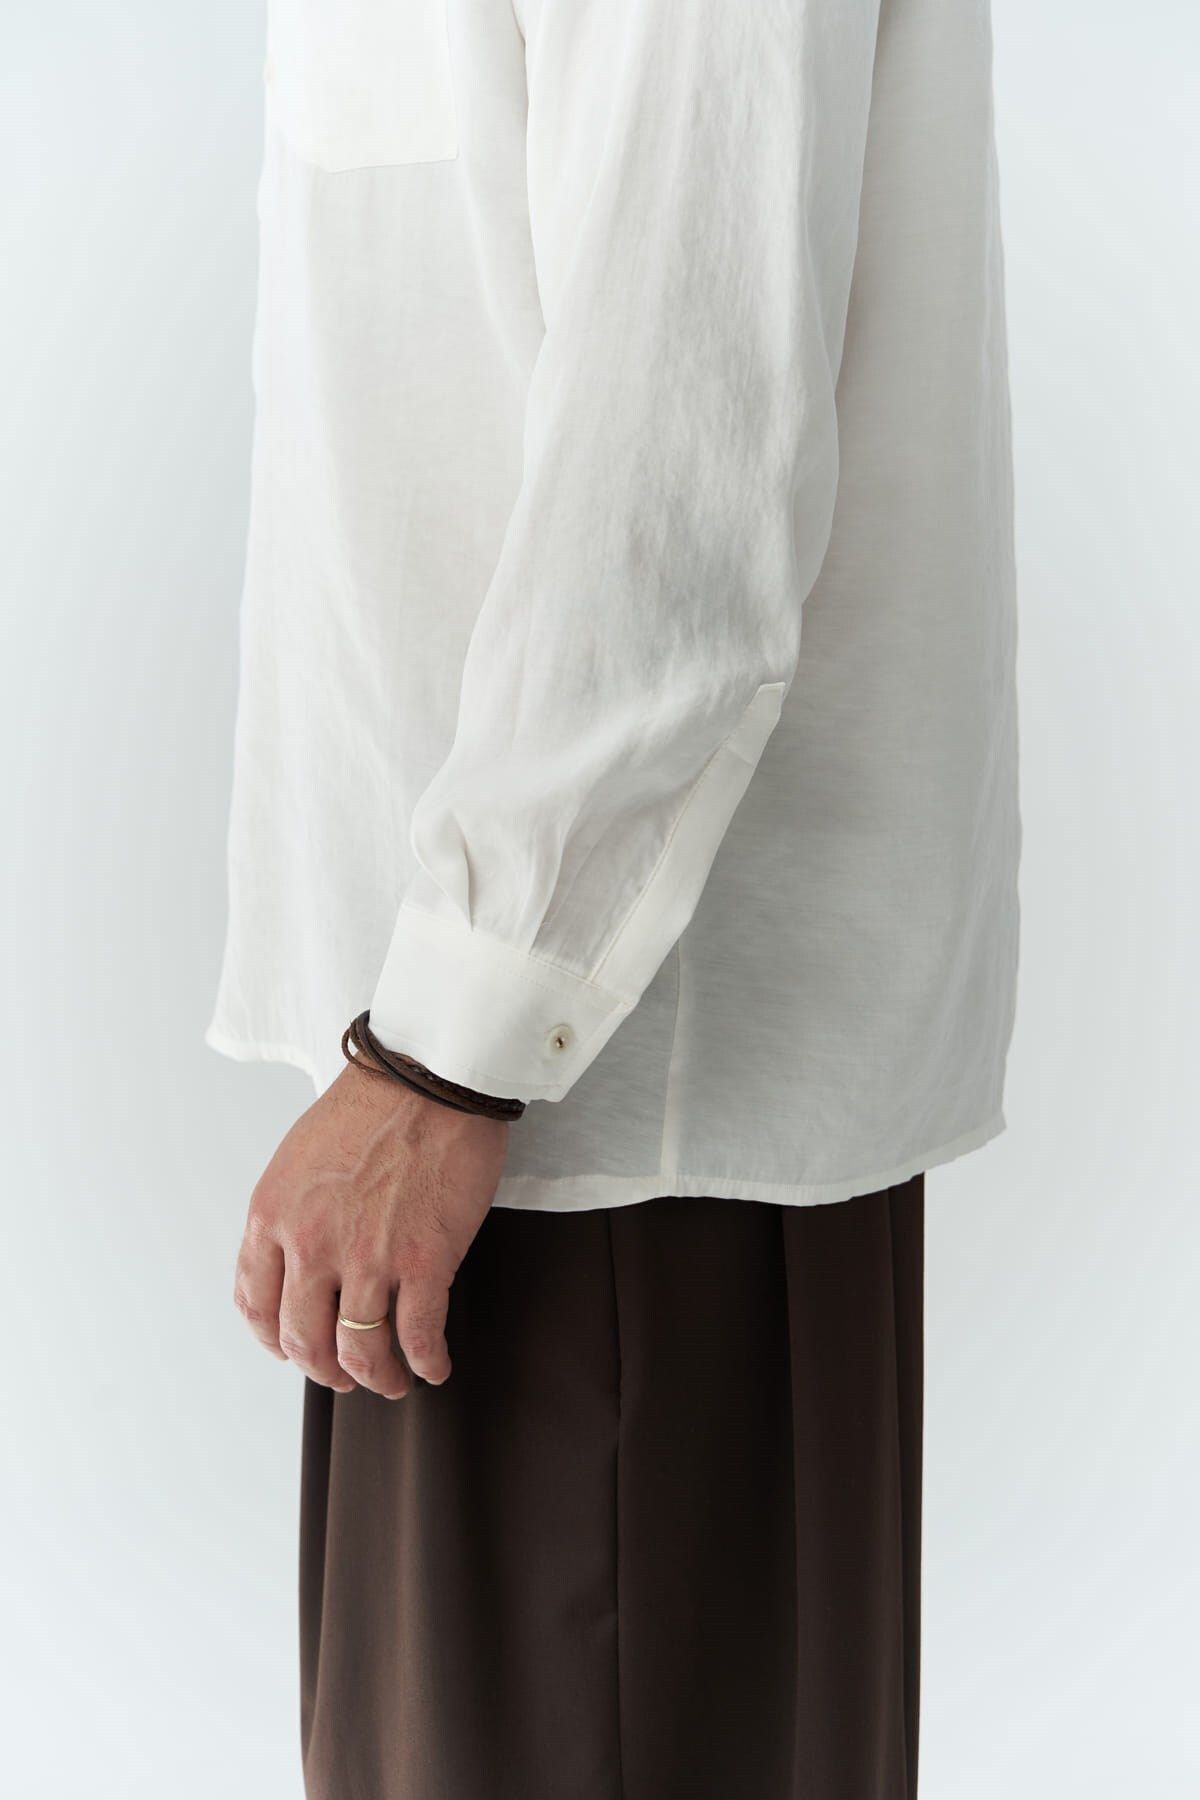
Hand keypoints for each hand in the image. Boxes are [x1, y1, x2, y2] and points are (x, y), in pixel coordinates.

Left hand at [233, 1064, 509, 1396]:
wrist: (430, 1078)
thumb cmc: (372, 1104)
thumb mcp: (299, 1157)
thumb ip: (291, 1212)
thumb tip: (302, 1261)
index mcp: (272, 1216)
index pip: (255, 1306)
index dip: (275, 1341)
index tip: (293, 1348)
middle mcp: (310, 1245)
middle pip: (305, 1342)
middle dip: (326, 1370)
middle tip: (345, 1375)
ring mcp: (367, 1258)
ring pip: (361, 1352)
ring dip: (378, 1377)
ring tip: (392, 1380)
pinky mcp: (423, 1261)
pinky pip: (419, 1336)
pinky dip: (426, 1363)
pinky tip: (434, 1366)